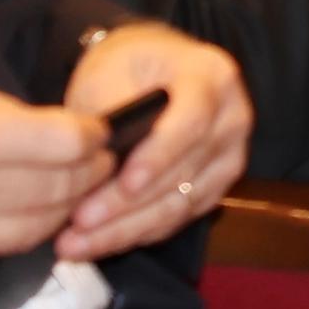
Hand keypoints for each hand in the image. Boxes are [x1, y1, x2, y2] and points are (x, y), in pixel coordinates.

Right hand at [0, 66, 103, 283]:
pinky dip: (22, 230)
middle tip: (100, 158)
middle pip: (62, 189)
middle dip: (91, 172)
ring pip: (40, 229)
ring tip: (71, 185)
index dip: (93, 135)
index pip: (64, 143)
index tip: (99, 129)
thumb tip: (47, 126)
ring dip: (65, 207)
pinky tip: (22, 209)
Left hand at [53, 27, 245, 258]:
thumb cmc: (126, 65)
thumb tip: (101, 156)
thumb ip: (111, 107)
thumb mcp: (110, 68)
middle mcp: (232, 118)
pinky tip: (97, 241)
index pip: (192, 122)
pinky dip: (136, 233)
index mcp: (212, 76)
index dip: (159, 157)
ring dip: (126, 229)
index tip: (124, 183)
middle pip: (183, 172)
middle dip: (127, 204)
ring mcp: (228, 156)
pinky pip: (177, 219)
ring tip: (76, 243)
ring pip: (179, 205)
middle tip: (79, 223)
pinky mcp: (214, 187)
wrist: (147, 72)